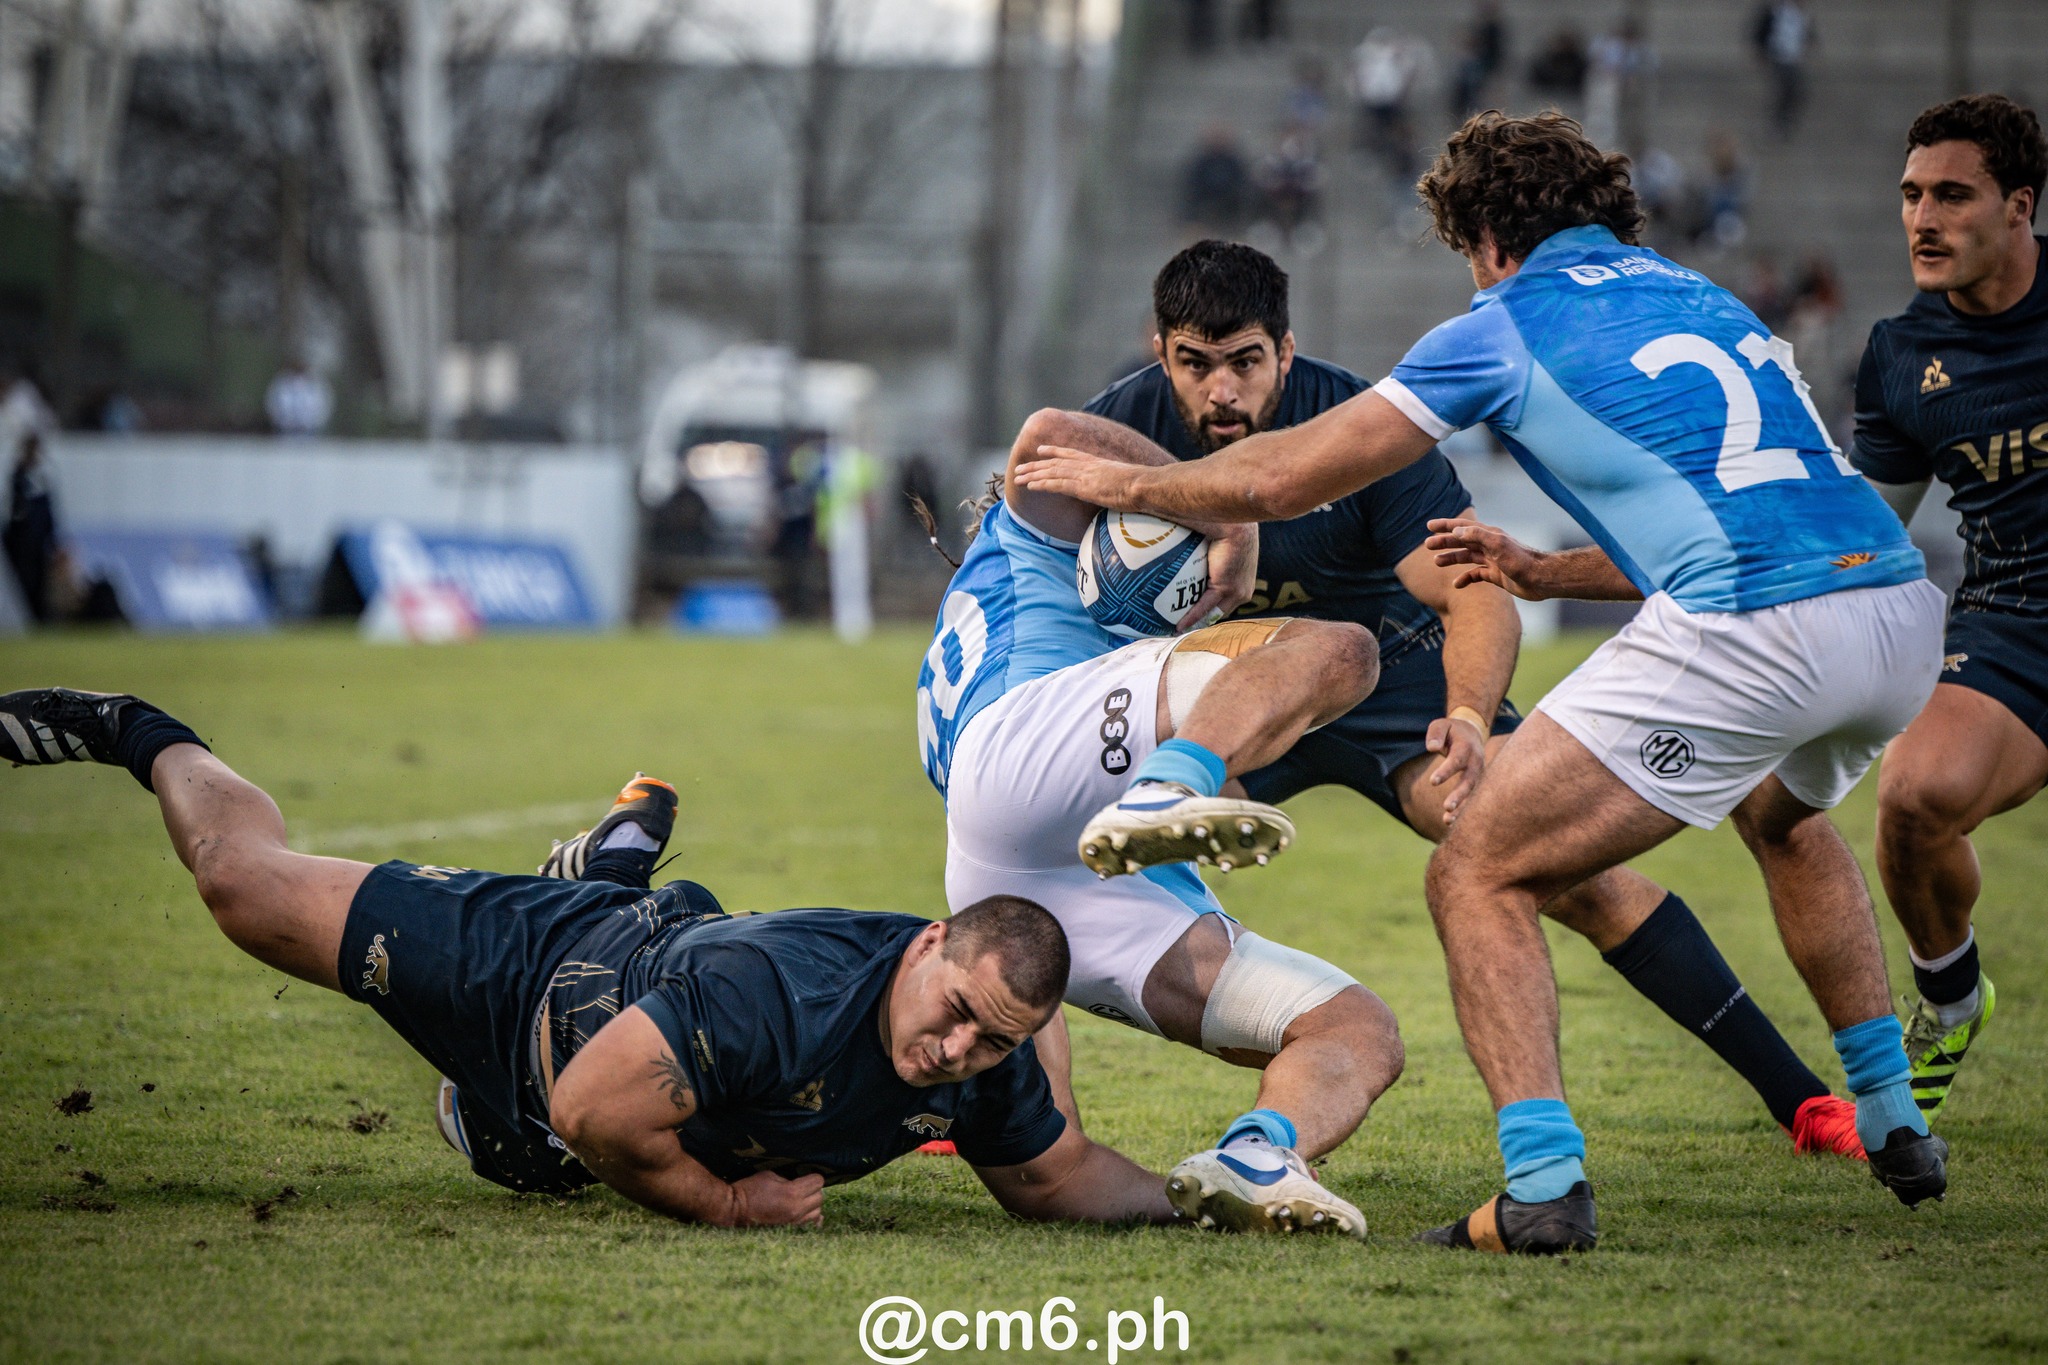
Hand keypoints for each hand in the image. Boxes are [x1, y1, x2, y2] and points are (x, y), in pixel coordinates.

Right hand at [729, 1170, 824, 1227]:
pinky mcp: (789, 1230)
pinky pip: (810, 1225)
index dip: (812, 1177)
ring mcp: (794, 1222)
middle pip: (820, 1197)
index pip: (818, 1182)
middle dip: (813, 1190)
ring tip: (800, 1200)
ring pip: (817, 1213)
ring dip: (812, 1205)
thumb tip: (801, 1183)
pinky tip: (802, 1212)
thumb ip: (790, 1180)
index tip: (805, 1177)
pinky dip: (810, 1218)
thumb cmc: (750, 1189)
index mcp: (792, 1192)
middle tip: (801, 1188)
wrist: (735, 1210)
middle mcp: (797, 1209)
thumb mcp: (771, 1176)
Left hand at [1015, 445, 1144, 509]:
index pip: (1071, 454)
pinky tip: (1030, 486)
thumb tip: (1120, 491)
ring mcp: (1084, 475)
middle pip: (1056, 463)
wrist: (1144, 485)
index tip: (1041, 450)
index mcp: (1098, 462)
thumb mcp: (1127, 481)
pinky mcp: (1082, 487)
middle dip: (1036, 465)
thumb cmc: (1142, 486)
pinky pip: (1056, 485)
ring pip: (1051, 472)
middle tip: (1019, 468)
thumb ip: (1117, 483)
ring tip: (1017, 477)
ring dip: (1032, 475)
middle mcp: (1087, 465)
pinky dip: (1041, 484)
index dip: (1054, 452)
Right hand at [1176, 523, 1257, 630]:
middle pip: (1219, 611)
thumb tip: (1182, 545)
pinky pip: (1204, 607)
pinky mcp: (1226, 588)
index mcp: (1242, 579)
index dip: (1210, 607)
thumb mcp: (1216, 543)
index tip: (1193, 610)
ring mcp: (1236, 590)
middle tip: (1182, 624)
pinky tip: (1177, 625)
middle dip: (1203, 620)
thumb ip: (1202, 549)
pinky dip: (1190, 617)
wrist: (1237, 524)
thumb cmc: (1228, 526)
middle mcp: (1242, 589)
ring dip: (1196, 622)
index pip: (1225, 600)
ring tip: (1176, 629)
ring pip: (1213, 612)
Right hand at [1424, 517, 1549, 600]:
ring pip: (1466, 557)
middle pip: (1462, 542)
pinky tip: (1457, 585)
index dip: (1446, 525)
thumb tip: (1455, 531)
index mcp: (1488, 535)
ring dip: (1451, 559)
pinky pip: (1475, 575)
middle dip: (1444, 542)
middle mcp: (1489, 546)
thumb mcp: (1498, 544)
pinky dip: (1465, 579)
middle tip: (1427, 545)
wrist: (1541, 579)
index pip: (1463, 527)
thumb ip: (1476, 536)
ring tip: (1436, 562)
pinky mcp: (1495, 575)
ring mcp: (1492, 561)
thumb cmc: (1522, 560)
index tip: (1429, 526)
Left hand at [1424, 711, 1487, 822]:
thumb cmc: (1452, 730)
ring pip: (1472, 793)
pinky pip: (1471, 798)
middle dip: (1459, 795)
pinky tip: (1449, 821)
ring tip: (1447, 820)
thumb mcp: (1441, 725)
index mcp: (1467, 747)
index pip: (1457, 760)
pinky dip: (1462, 810)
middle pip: (1469, 781)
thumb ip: (1435, 734)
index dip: (1446, 771)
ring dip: (1461, 807)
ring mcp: (1478, 774)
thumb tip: (1431, 748)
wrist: (1472, 733)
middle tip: (1447, 807)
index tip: (1433, 781)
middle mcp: (1476, 763)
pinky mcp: (1476, 783)